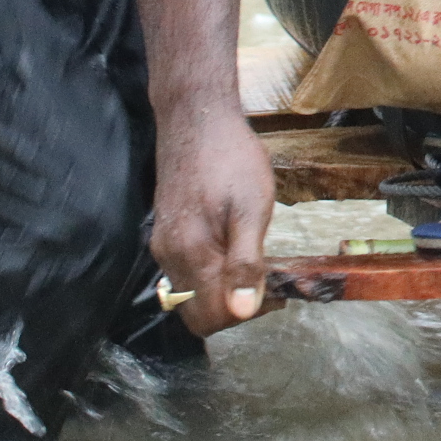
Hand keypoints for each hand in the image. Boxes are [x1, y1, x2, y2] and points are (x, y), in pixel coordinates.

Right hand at [151, 108, 275, 334]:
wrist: (196, 122)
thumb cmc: (232, 161)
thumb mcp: (252, 210)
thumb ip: (245, 263)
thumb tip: (242, 312)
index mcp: (193, 255)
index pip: (211, 318)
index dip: (246, 314)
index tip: (276, 292)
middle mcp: (170, 259)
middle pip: (197, 314)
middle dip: (234, 309)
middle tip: (268, 281)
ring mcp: (164, 247)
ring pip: (190, 296)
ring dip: (222, 293)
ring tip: (255, 265)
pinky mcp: (164, 234)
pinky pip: (185, 275)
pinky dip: (210, 277)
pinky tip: (234, 251)